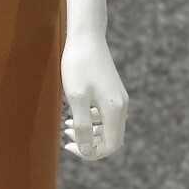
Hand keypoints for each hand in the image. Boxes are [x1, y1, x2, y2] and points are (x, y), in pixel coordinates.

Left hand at [61, 29, 127, 159]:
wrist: (86, 35)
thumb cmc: (79, 64)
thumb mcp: (76, 97)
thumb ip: (82, 125)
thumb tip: (87, 151)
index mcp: (115, 110)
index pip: (109, 146)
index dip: (90, 153)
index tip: (69, 146)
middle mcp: (122, 106)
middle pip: (111, 140)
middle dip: (90, 144)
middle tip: (67, 137)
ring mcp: (119, 97)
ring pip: (109, 127)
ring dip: (90, 132)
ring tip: (66, 126)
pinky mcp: (113, 89)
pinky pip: (107, 114)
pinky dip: (92, 120)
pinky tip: (75, 113)